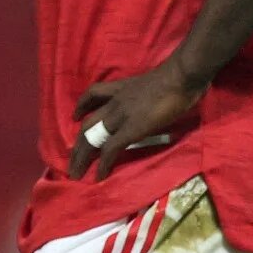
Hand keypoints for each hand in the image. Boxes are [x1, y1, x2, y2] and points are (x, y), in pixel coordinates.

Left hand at [69, 58, 205, 180]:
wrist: (180, 77)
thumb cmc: (174, 78)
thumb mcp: (150, 84)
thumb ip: (144, 95)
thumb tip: (149, 105)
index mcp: (121, 89)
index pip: (93, 95)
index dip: (81, 107)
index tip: (75, 117)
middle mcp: (115, 102)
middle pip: (88, 124)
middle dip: (78, 144)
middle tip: (71, 161)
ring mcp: (121, 115)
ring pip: (92, 137)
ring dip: (82, 157)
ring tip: (76, 174)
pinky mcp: (131, 129)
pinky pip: (111, 149)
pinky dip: (103, 164)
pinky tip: (100, 176)